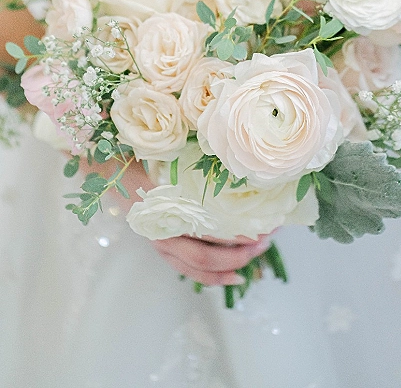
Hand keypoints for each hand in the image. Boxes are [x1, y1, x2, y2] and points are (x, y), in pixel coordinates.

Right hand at [99, 158, 273, 285]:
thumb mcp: (162, 152)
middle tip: (266, 240)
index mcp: (160, 207)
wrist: (107, 167)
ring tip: (258, 255)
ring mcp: (160, 242)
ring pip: (197, 266)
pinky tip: (235, 276)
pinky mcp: (163, 247)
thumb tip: (226, 151)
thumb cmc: (138, 155)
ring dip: (230, 266)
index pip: (200, 229)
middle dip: (238, 252)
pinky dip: (213, 276)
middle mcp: (159, 230)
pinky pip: (189, 269)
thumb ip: (187, 156)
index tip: (257, 228)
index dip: (230, 234)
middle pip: (202, 254)